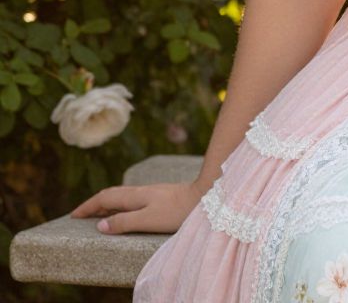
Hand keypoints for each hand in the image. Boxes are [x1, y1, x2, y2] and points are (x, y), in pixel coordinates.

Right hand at [69, 179, 207, 234]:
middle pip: (112, 194)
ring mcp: (153, 192)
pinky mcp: (162, 196)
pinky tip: (126, 211)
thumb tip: (100, 225)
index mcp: (135, 195)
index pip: (105, 197)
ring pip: (123, 195)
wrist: (206, 197)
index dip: (88, 206)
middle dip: (94, 203)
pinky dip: (121, 204)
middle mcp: (142, 191)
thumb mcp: (147, 219)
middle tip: (80, 215)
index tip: (73, 215)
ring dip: (107, 203)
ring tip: (98, 214)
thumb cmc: (177, 211)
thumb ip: (123, 222)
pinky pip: (133, 199)